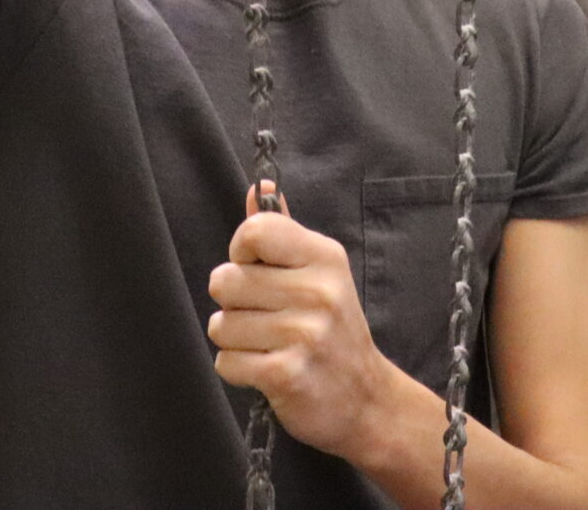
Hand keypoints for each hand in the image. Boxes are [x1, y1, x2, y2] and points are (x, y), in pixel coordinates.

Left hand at [209, 184, 399, 460]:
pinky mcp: (288, 375)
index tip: (257, 271)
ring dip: (234, 340)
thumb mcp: (319, 272)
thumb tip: (260, 187)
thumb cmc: (333, 329)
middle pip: (225, 280)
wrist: (367, 400)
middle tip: (263, 315)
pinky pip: (227, 363)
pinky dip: (238, 370)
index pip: (254, 231)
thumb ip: (283, 230)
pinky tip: (265, 369)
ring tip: (266, 344)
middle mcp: (318, 291)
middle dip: (232, 302)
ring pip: (221, 325)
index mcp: (324, 256)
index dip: (241, 252)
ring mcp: (305, 335)